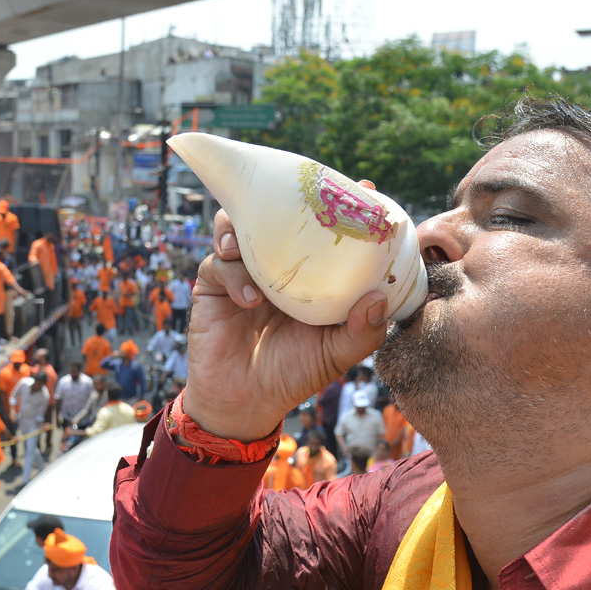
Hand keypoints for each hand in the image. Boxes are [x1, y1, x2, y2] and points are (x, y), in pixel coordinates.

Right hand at [183, 209, 388, 440]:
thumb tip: (378, 298)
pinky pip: (218, 265)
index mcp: (308, 273)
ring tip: (248, 248)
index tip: (365, 187)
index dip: (339, 205)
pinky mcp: (212, 286)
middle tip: (298, 197)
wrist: (244, 402)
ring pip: (237, 227)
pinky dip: (233, 276)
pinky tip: (248, 299)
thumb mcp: (336, 355)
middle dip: (284, 200)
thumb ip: (362, 332)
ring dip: (243, 231)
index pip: (323, 230)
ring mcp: (242, 271)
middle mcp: (275, 265)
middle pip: (276, 215)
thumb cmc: (293, 374)